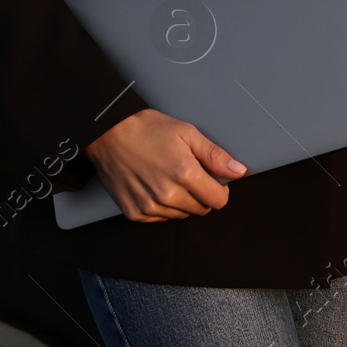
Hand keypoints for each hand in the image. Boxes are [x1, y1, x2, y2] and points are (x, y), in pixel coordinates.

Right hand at [84, 109, 247, 221]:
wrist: (107, 133)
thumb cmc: (147, 128)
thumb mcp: (186, 132)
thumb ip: (215, 155)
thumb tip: (239, 171)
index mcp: (184, 174)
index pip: (218, 200)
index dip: (220, 189)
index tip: (213, 179)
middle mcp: (167, 195)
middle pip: (202, 209)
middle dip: (202, 194)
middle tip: (190, 173)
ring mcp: (149, 206)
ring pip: (181, 215)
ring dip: (183, 201)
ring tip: (170, 176)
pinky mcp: (135, 213)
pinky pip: (161, 218)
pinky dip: (163, 206)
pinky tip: (155, 185)